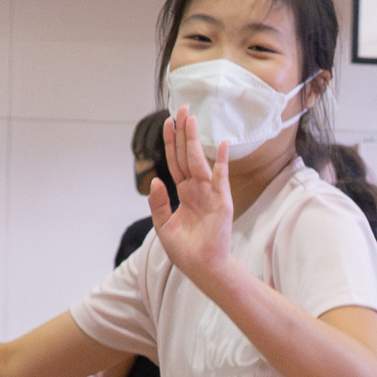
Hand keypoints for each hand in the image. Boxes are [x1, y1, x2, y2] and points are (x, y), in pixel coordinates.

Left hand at [150, 107, 236, 286]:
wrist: (203, 268)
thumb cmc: (185, 250)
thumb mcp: (163, 225)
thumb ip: (157, 202)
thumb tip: (155, 179)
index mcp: (183, 193)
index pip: (175, 162)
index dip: (171, 142)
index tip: (167, 121)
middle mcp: (197, 189)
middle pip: (187, 155)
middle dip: (184, 132)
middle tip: (182, 108)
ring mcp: (210, 193)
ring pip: (200, 160)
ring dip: (195, 139)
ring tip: (192, 118)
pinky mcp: (221, 202)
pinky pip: (221, 177)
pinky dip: (221, 161)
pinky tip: (221, 144)